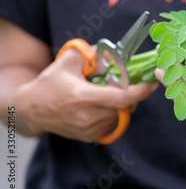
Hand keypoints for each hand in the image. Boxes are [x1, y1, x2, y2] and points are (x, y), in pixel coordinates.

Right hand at [12, 49, 157, 141]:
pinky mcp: (89, 137)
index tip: (152, 83)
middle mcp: (89, 116)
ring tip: (109, 93)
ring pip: (120, 116)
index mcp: (84, 97)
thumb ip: (90, 53)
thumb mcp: (68, 62)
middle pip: (125, 107)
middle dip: (131, 95)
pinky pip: (111, 124)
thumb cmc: (50, 84)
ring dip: (122, 105)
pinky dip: (113, 114)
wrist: (31, 110)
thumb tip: (112, 51)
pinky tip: (102, 105)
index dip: (141, 91)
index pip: (122, 98)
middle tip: (129, 84)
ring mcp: (89, 129)